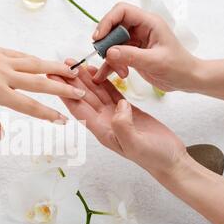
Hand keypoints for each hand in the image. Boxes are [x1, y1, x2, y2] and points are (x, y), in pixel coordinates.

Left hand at [0, 22, 84, 137]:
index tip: (64, 120)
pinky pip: (22, 55)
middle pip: (40, 82)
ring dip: (56, 69)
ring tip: (73, 72)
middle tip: (82, 92)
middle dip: (63, 89)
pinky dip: (37, 60)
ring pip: (36, 65)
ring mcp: (2, 59)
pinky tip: (45, 62)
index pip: (28, 105)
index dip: (47, 114)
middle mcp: (3, 74)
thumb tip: (0, 135)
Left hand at [49, 61, 186, 175]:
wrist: (170, 160)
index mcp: (102, 130)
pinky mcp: (127, 110)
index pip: (79, 109)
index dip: (65, 93)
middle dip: (71, 82)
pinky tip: (95, 71)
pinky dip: (103, 81)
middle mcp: (104, 122)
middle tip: (61, 65)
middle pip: (84, 98)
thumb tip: (119, 106)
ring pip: (96, 93)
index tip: (54, 79)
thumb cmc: (153, 157)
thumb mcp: (136, 144)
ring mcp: (115, 116)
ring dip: (85, 79)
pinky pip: (111, 93)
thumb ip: (124, 126)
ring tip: (75, 64)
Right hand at [92, 3, 198, 91]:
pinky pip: (115, 56)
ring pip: (112, 44)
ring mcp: (136, 41)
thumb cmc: (179, 67)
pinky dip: (110, 66)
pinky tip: (107, 75)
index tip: (99, 38)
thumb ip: (131, 56)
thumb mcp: (154, 62)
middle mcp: (141, 29)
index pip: (122, 11)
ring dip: (110, 58)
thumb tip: (109, 52)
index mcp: (149, 23)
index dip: (107, 22)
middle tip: (105, 57)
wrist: (187, 79)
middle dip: (107, 44)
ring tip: (119, 72)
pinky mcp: (132, 53)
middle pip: (113, 27)